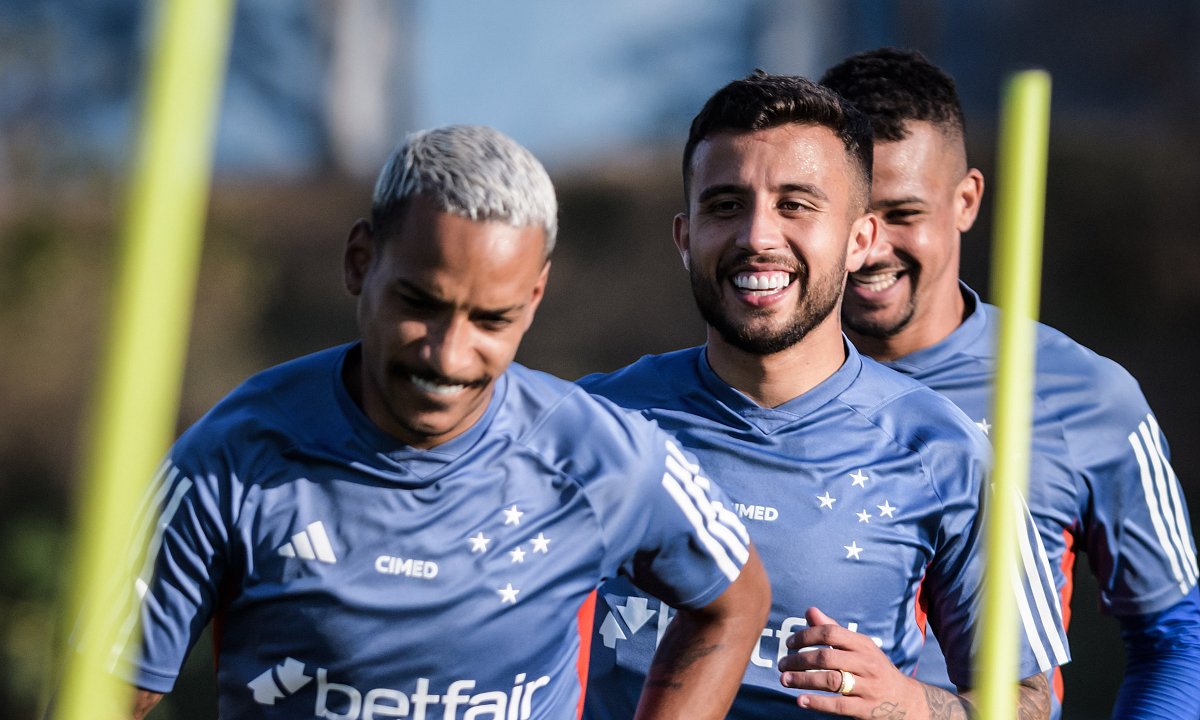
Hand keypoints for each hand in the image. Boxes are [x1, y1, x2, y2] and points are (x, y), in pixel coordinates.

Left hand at [778, 607, 942, 719]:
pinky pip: (837, 705)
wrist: (905, 700)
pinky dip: (817, 703)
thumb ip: (833, 630)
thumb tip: (809, 611)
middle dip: (799, 660)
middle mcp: (866, 663)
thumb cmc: (873, 668)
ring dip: (803, 680)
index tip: (789, 643)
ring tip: (785, 680)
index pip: (831, 632)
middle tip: (781, 664)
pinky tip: (800, 700)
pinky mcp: (865, 708)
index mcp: (863, 644)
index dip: (806, 636)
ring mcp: (867, 687)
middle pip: (827, 657)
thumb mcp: (859, 647)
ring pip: (830, 680)